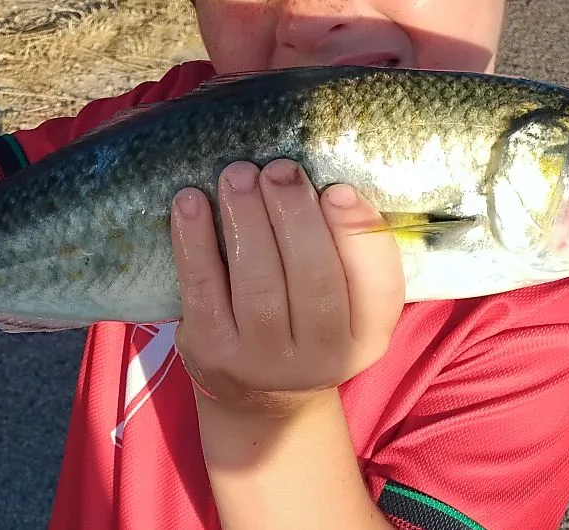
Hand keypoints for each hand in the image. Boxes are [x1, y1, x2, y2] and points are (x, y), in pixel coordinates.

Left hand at [169, 159, 404, 417]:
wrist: (261, 398)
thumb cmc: (307, 324)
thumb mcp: (347, 303)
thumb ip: (350, 251)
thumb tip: (334, 189)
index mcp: (367, 336)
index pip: (378, 286)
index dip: (359, 235)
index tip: (338, 189)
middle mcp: (323, 358)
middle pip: (314, 280)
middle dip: (294, 215)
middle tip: (279, 169)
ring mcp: (263, 361)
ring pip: (258, 283)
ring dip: (246, 219)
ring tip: (238, 174)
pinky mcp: (211, 352)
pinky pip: (203, 287)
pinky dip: (195, 239)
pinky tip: (190, 201)